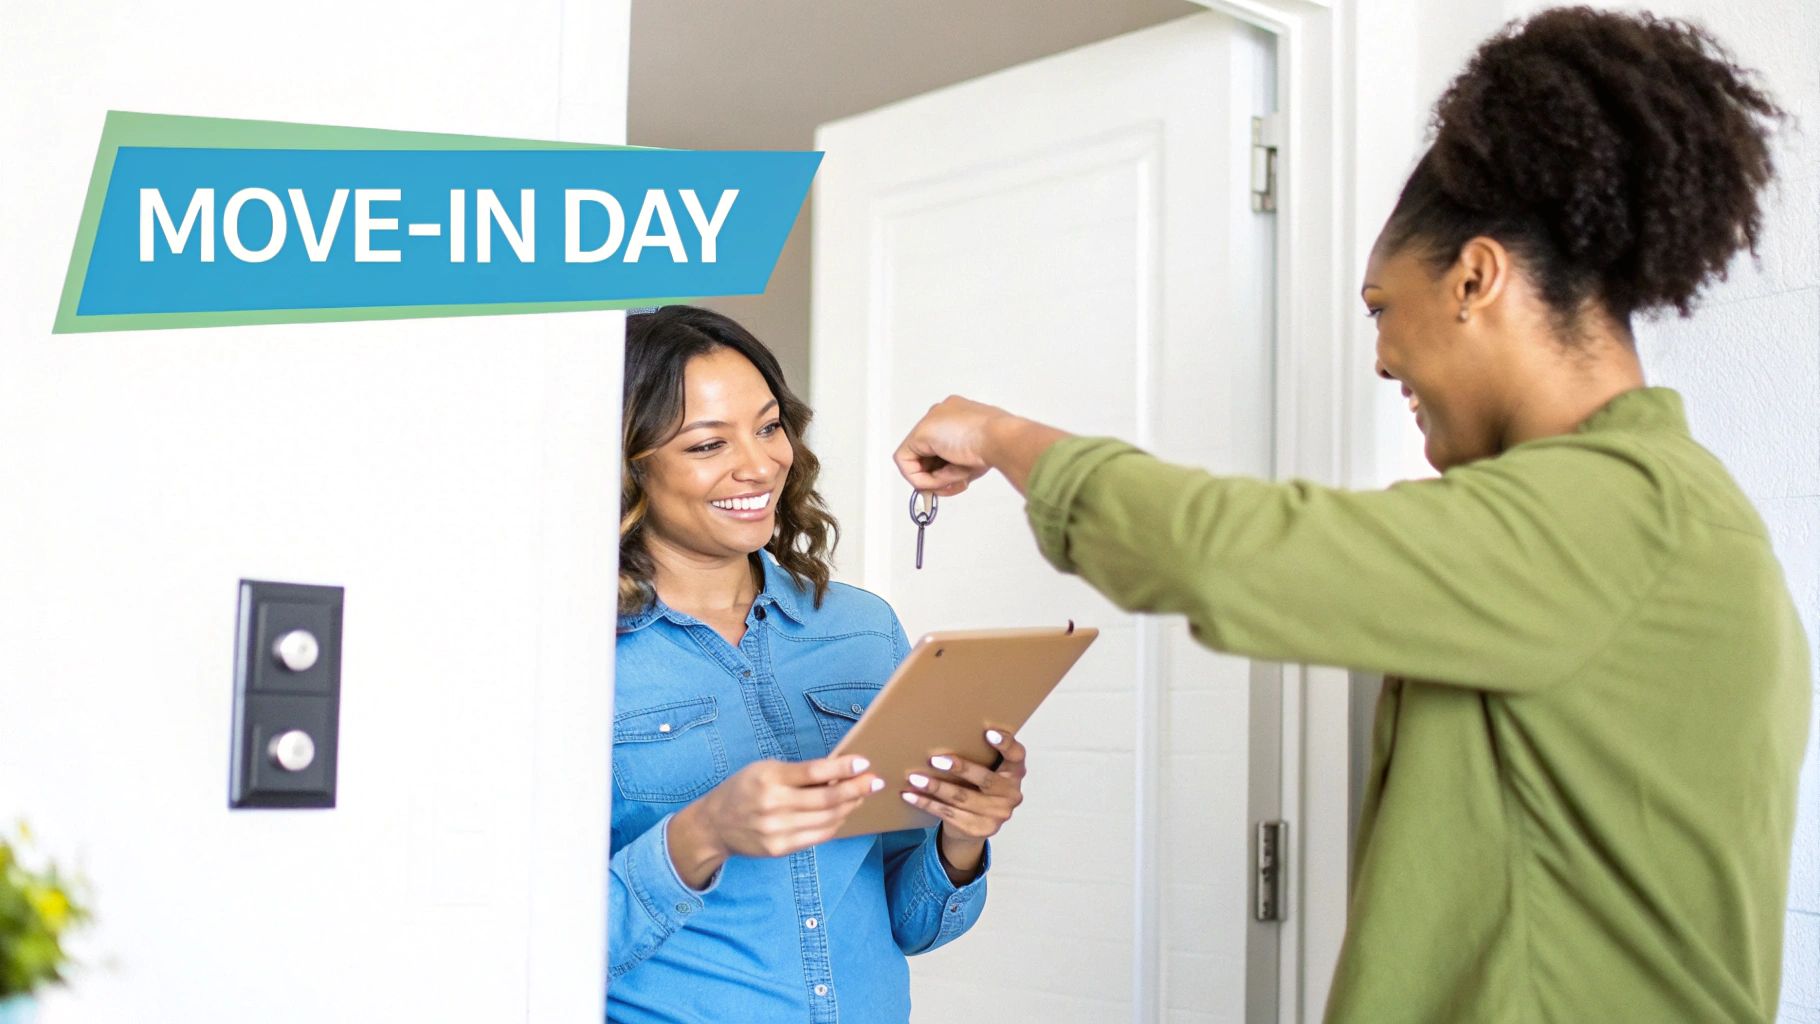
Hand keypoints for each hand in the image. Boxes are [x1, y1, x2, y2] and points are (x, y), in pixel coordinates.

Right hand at [669, 756, 881, 888]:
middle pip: (827, 799)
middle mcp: (774, 805)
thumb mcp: (765, 769)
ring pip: (827, 819)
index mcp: (769, 778)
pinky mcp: (780, 848)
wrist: (715, 824)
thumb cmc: (743, 789)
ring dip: (850, 806)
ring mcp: (777, 830)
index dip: (843, 768)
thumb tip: (838, 772)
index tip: (863, 763)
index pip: (814, 772)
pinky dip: (835, 823)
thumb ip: (798, 773)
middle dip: (856, 789)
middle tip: (875, 781)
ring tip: (861, 796)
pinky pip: (818, 836)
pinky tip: (843, 813)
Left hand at [893, 397, 1068, 496]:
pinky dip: (921, 479)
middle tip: (950, 488)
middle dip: (938, 477)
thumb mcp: (975, 459)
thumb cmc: (998, 446)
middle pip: (928, 455)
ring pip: (919, 460)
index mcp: (959, 415)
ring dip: (935, 479)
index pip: (942, 448)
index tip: (953, 483)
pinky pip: (906, 462)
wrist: (1000, 437)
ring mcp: (931, 421)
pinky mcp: (920, 432)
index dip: (944, 470)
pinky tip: (941, 480)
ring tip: (954, 480)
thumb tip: (944, 482)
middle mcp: (942, 415)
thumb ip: (958, 468)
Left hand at [900, 729, 1027, 882]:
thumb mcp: (986, 769)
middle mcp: (1011, 794)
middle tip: (936, 759)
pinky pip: (948, 813)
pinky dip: (927, 803)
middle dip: (960, 768)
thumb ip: (979, 754)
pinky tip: (911, 795)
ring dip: (935, 787)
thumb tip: (943, 731)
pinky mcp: (979, 828)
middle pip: (985, 779)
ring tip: (916, 777)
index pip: (1016, 755)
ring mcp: (997, 814)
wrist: (975, 825)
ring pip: (962, 798)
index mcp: (1015, 773)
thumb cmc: (978, 786)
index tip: (989, 732)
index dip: (1006, 744)